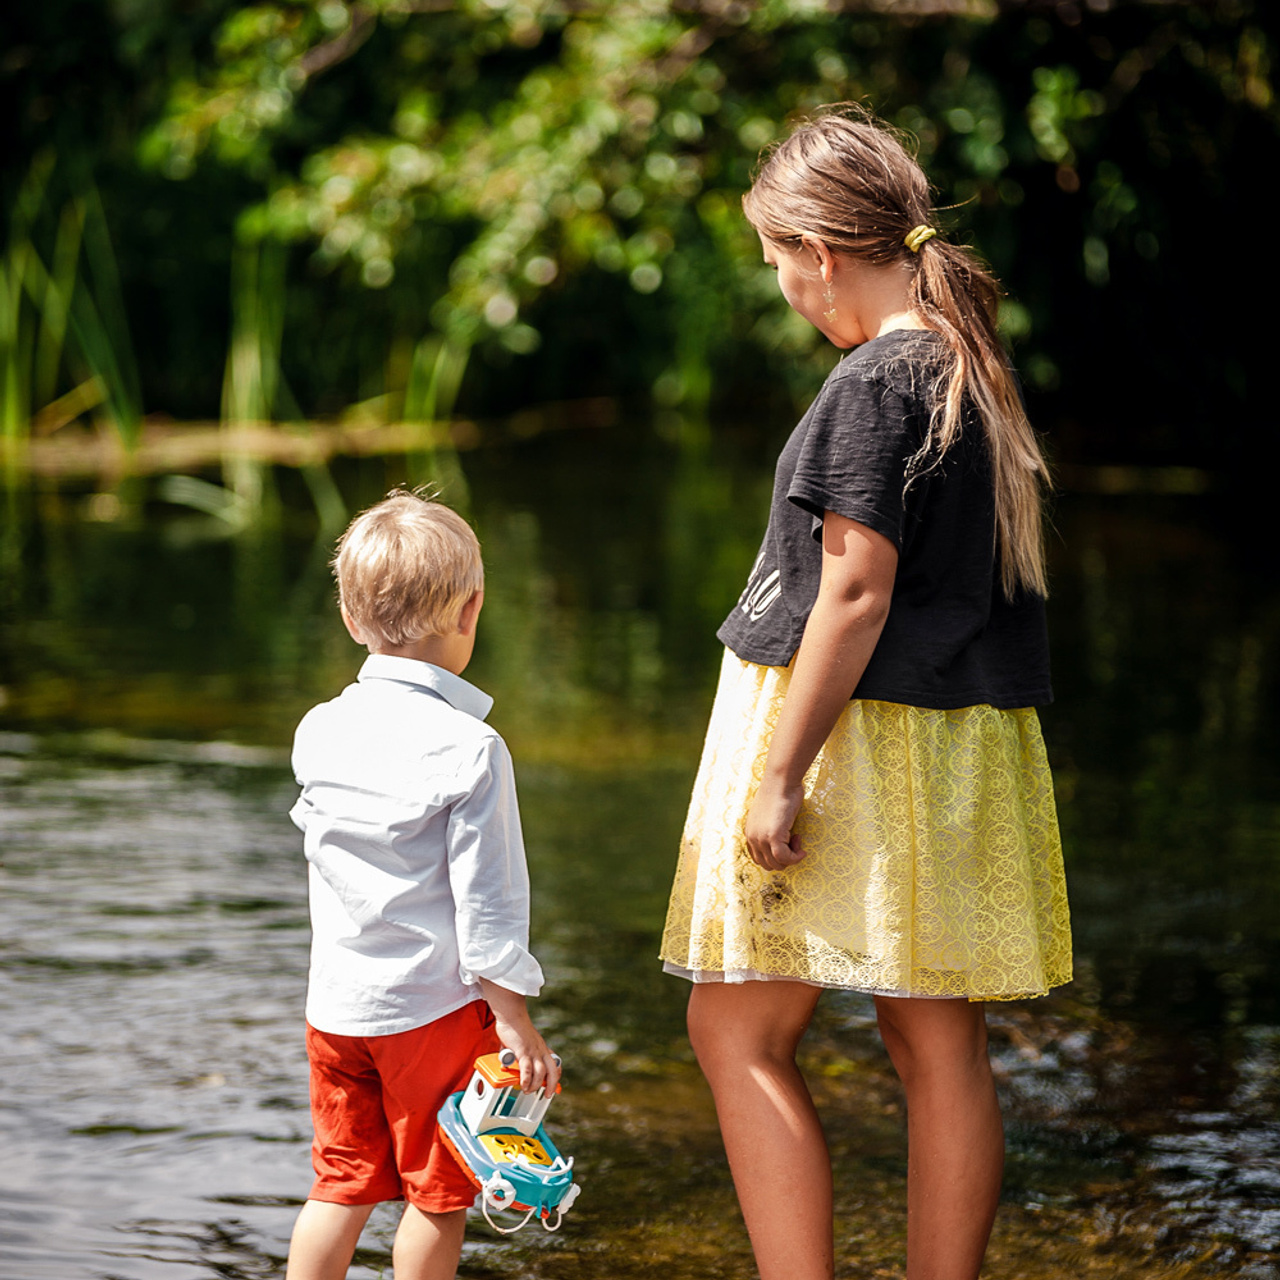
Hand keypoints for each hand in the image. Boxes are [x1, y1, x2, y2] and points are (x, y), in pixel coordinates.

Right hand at [477, 979, 560, 1093]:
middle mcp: (541, 1050)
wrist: (512, 1016)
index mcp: (542, 1048)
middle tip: (547, 1095)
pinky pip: (527, 1069)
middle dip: (552, 1085)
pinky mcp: (523, 1051)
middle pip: (553, 1071)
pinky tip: (523, 1084)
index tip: (554, 1087)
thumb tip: (509, 1063)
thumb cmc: (515, 1028)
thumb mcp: (524, 1043)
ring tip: (528, 1090)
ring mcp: (533, 1051)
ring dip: (536, 1085)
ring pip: (541, 1073)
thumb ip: (519, 1054)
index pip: (555, 1064)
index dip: (556, 1077)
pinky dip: (526, 1079)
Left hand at [744, 776, 807, 870]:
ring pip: (776, 864)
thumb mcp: (769, 814)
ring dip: (791, 857)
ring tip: (797, 840)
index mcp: (750, 832)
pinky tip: (802, 850)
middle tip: (794, 841)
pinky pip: (785, 858)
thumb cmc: (779, 792)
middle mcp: (752, 837)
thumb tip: (782, 838)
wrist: (780, 781)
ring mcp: (761, 838)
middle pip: (767, 864)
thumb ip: (769, 827)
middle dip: (784, 859)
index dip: (775, 856)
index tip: (787, 843)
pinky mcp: (773, 836)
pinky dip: (795, 858)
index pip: (758, 858)